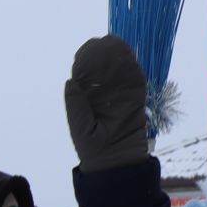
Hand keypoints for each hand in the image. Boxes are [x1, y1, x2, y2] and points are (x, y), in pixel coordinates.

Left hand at [63, 36, 149, 172]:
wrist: (116, 161)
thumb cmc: (92, 148)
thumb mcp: (80, 127)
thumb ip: (75, 105)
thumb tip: (70, 80)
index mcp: (87, 96)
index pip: (84, 73)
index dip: (84, 61)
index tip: (83, 55)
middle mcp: (103, 91)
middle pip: (102, 66)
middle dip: (101, 54)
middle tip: (100, 45)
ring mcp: (120, 92)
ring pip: (118, 68)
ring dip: (116, 55)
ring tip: (112, 44)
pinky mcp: (136, 96)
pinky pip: (135, 77)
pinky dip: (131, 65)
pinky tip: (126, 55)